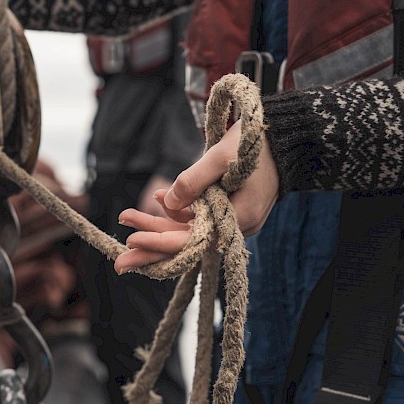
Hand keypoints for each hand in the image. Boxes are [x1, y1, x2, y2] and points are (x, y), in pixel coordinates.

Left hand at [114, 119, 278, 273]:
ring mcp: (230, 222)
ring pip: (189, 231)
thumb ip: (192, 181)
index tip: (131, 243)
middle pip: (186, 245)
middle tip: (118, 262)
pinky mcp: (228, 211)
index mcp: (235, 221)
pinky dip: (177, 212)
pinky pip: (198, 219)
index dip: (159, 244)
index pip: (190, 242)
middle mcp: (232, 229)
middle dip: (151, 249)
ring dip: (158, 227)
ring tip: (127, 219)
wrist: (285, 140)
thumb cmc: (254, 146)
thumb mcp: (219, 158)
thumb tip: (164, 203)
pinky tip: (156, 200)